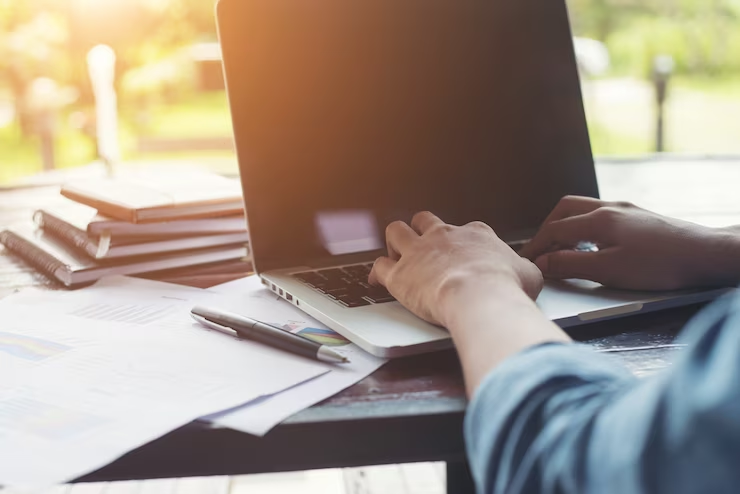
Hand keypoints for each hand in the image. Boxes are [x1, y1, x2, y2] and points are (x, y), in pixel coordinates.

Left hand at [369, 212, 542, 327]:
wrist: (479, 296)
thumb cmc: (505, 287)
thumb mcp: (528, 274)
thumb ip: (522, 269)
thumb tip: (527, 274)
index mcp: (475, 234)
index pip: (465, 229)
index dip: (462, 241)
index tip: (463, 254)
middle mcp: (443, 236)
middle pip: (424, 220)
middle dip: (421, 230)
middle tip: (423, 247)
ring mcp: (418, 252)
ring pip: (396, 232)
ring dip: (395, 242)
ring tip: (397, 255)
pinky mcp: (399, 274)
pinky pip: (379, 266)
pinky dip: (376, 273)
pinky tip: (377, 281)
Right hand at [520, 196, 734, 289]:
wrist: (707, 255)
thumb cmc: (661, 265)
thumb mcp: (609, 271)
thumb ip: (570, 265)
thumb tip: (541, 263)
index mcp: (599, 219)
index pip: (554, 229)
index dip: (536, 246)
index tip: (525, 262)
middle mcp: (610, 207)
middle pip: (565, 210)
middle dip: (546, 230)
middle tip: (538, 251)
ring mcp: (626, 210)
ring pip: (582, 210)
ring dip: (565, 227)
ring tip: (560, 249)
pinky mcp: (638, 217)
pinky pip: (599, 215)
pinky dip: (584, 228)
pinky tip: (590, 245)